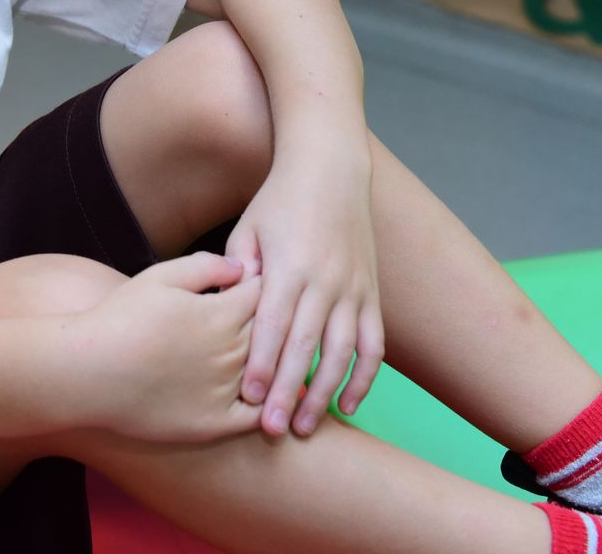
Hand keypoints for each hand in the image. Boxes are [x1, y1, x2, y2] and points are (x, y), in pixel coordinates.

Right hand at [65, 252, 264, 442]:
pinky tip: (266, 396)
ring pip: (271, 374)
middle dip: (277, 322)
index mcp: (222, 314)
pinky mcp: (215, 424)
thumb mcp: (159, 277)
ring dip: (276, 362)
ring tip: (275, 354)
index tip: (259, 285)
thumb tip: (242, 268)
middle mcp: (232, 352)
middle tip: (277, 317)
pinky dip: (268, 405)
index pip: (266, 294)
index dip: (265, 286)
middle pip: (274, 334)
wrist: (88, 372)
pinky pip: (257, 417)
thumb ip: (206, 266)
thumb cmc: (120, 319)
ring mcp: (226, 391)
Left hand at [225, 147, 384, 437]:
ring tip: (303, 425)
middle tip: (272, 430)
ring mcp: (353, 290)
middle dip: (287, 391)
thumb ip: (236, 270)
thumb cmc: (278, 202)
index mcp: (290, 267)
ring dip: (325, 393)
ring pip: (343, 353)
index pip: (273, 326)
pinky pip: (374, 344)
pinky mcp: (371, 294)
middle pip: (305, 348)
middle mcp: (325, 282)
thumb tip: (227, 308)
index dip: (261, 364)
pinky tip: (348, 405)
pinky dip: (364, 377)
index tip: (247, 398)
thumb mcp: (247, 229)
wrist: (331, 171)